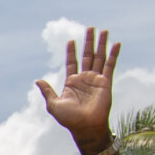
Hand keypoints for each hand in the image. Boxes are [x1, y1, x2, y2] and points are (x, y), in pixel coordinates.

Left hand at [39, 26, 120, 147]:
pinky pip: (111, 65)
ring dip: (101, 44)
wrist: (85, 126)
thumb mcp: (54, 104)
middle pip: (87, 55)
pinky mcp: (106, 82)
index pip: (71, 63)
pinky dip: (114, 54)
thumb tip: (38, 80)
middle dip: (88, 42)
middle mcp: (85, 79)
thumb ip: (47, 91)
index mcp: (71, 82)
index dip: (71, 52)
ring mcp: (96, 79)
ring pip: (99, 57)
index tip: (71, 41)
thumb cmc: (69, 119)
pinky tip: (116, 43)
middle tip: (90, 28)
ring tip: (103, 30)